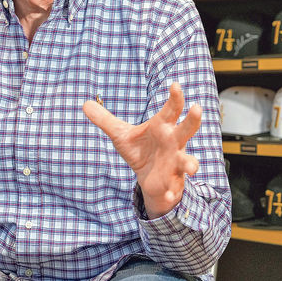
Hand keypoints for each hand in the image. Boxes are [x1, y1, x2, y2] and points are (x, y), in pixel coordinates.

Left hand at [83, 83, 200, 218]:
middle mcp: (173, 143)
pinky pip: (174, 188)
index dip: (175, 97)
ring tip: (191, 168)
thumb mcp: (120, 134)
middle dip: (192, 120)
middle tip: (197, 108)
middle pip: (186, 130)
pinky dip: (171, 193)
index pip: (170, 110)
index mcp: (162, 127)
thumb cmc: (141, 150)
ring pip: (187, 161)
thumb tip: (85, 104)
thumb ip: (105, 120)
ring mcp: (175, 163)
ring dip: (191, 163)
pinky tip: (167, 195)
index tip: (175, 85)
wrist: (149, 178)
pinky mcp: (172, 182)